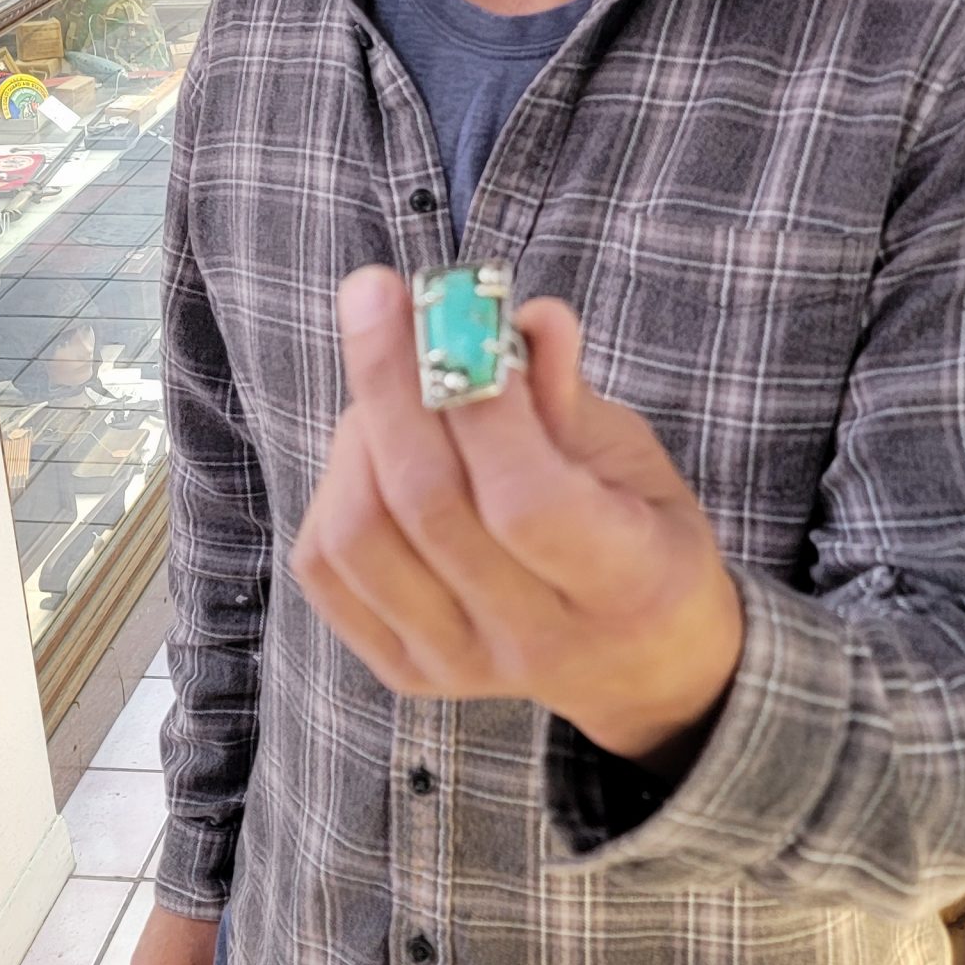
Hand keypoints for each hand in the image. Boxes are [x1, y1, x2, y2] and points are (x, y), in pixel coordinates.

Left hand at [290, 268, 744, 771]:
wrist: (636, 660)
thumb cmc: (639, 529)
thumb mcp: (634, 454)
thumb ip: (569, 393)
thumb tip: (527, 318)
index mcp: (624, 584)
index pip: (526, 500)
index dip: (480, 403)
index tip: (457, 312)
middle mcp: (536, 640)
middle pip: (426, 507)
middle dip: (391, 382)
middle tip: (375, 293)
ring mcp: (460, 666)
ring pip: (361, 534)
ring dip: (361, 431)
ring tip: (393, 382)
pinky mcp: (403, 670)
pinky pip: (326, 565)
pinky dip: (336, 484)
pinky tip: (372, 446)